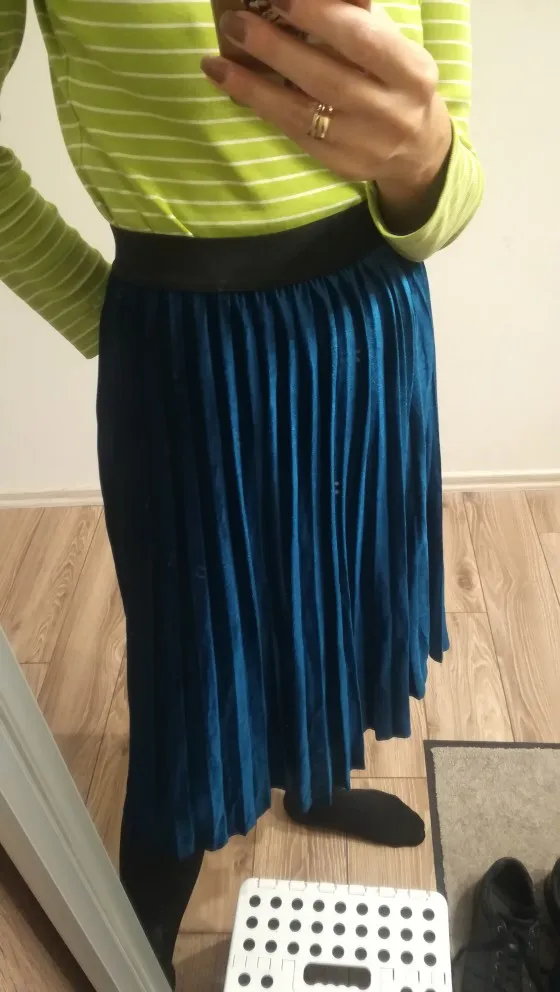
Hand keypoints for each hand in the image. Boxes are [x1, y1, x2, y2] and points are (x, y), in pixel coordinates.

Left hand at [201, 0, 451, 228]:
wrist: (416, 149)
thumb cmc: (395, 80)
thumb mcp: (391, 46)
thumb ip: (358, 20)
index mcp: (411, 72)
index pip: (362, 40)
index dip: (321, 17)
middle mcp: (390, 111)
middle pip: (326, 78)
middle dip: (277, 48)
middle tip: (236, 23)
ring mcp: (363, 143)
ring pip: (302, 112)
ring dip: (254, 85)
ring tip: (216, 61)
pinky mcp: (339, 164)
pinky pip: (293, 132)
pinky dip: (261, 106)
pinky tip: (232, 86)